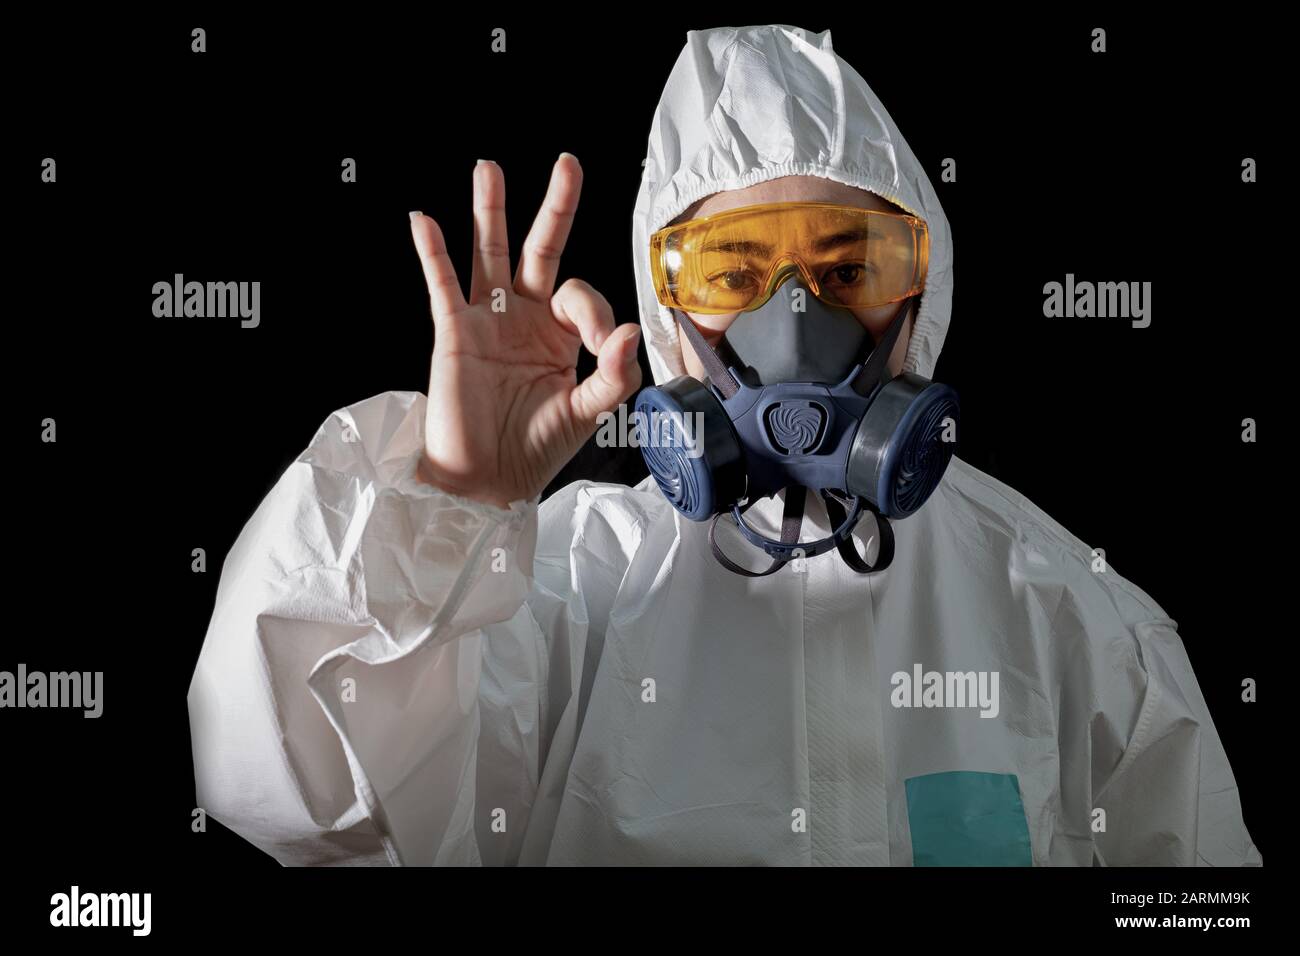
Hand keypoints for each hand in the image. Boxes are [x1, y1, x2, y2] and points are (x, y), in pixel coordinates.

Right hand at [409, 154, 641, 508]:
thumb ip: (614, 376)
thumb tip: (631, 333)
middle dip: (555, 208)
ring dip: (490, 211)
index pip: (583, 298)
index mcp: (562, 335)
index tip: (605, 349)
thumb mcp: (590, 413)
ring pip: (489, 254)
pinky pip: (442, 286)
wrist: (489, 479)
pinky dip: (432, 254)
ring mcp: (488, 321)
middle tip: (568, 164)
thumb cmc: (537, 448)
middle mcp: (526, 318)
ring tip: (489, 169)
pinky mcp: (454, 333)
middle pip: (541, 250)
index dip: (599, 316)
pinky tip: (424, 221)